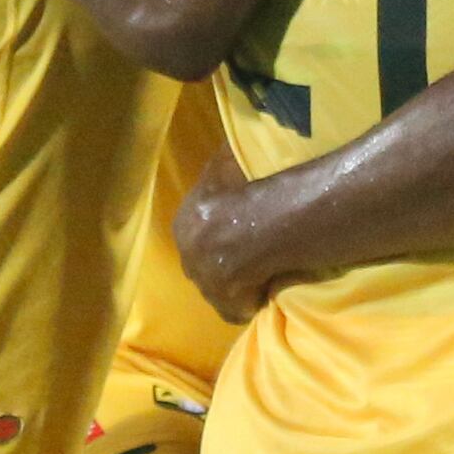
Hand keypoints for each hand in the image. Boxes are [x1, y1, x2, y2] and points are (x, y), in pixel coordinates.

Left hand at [172, 146, 273, 321]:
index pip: (197, 234)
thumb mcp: (227, 161)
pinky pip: (236, 309)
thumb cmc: (249, 187)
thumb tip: (220, 145)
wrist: (267, 222)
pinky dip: (251, 302)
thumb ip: (219, 164)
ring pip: (219, 288)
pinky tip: (268, 288)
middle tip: (254, 255)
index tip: (242, 233)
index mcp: (185, 222)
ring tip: (264, 272)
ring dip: (239, 283)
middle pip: (204, 263)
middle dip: (224, 262)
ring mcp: (205, 282)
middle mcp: (188, 254)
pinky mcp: (226, 304)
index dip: (220, 235)